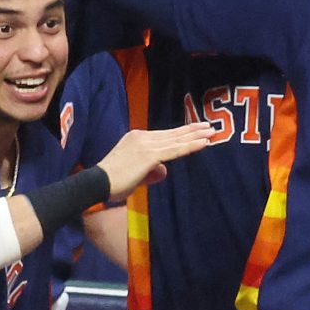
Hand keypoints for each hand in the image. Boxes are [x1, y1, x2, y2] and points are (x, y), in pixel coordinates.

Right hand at [99, 119, 224, 197]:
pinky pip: (175, 150)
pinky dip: (191, 146)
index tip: (195, 129)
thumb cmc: (113, 182)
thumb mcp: (135, 174)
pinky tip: (204, 143)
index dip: (181, 132)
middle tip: (208, 126)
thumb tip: (164, 171)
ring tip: (212, 132)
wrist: (98, 183)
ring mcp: (146, 144)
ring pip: (176, 139)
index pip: (164, 135)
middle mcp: (142, 137)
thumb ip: (151, 171)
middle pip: (172, 133)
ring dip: (196, 136)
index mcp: (137, 137)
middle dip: (192, 130)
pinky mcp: (150, 155)